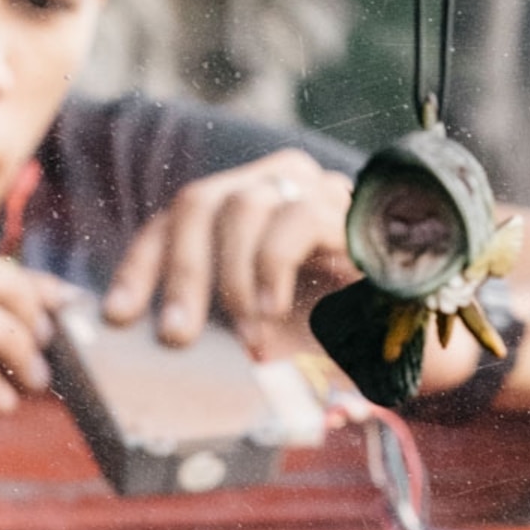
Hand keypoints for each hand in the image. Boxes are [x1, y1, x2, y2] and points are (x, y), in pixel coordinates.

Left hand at [103, 150, 354, 353]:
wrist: (411, 338)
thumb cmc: (331, 335)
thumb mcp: (258, 335)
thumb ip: (215, 329)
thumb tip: (155, 344)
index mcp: (241, 211)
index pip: (173, 219)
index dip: (140, 265)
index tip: (118, 317)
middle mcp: (271, 185)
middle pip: (197, 203)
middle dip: (179, 275)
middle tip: (177, 337)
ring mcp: (310, 188)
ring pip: (240, 207)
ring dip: (232, 282)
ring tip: (250, 337)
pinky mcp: (346, 205)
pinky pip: (291, 219)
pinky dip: (272, 269)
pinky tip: (273, 311)